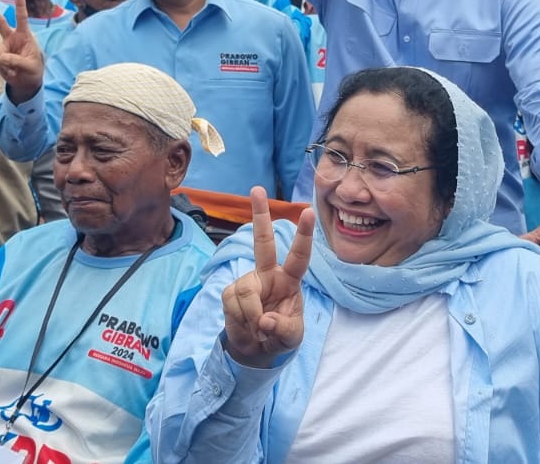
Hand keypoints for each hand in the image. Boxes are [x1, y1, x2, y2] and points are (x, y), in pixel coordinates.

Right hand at [0, 0, 44, 102]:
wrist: (27, 82)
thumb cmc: (33, 70)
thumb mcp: (30, 66)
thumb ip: (17, 61)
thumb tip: (1, 58)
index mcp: (24, 35)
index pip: (22, 18)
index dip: (20, 5)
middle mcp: (12, 38)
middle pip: (0, 23)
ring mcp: (4, 47)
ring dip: (6, 63)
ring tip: (16, 69)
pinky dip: (3, 69)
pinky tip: (11, 72)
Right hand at [222, 187, 313, 367]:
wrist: (255, 350)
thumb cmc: (280, 336)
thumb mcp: (291, 338)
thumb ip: (283, 330)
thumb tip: (265, 321)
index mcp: (289, 280)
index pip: (299, 256)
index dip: (304, 235)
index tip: (309, 212)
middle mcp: (268, 275)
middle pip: (263, 243)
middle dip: (260, 215)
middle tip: (257, 189)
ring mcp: (248, 281)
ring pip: (246, 291)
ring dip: (252, 316)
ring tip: (258, 330)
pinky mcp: (230, 292)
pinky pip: (233, 303)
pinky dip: (241, 320)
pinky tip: (246, 326)